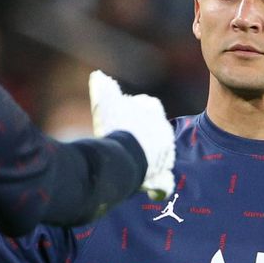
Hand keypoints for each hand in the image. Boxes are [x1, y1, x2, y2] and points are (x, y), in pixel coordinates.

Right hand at [89, 70, 174, 199]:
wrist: (124, 156)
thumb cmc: (114, 127)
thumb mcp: (105, 102)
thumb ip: (102, 88)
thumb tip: (98, 75)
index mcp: (154, 111)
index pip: (149, 106)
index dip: (135, 111)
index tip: (123, 116)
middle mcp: (164, 132)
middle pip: (154, 131)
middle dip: (143, 135)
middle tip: (123, 140)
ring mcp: (165, 155)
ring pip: (159, 154)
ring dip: (148, 157)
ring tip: (130, 162)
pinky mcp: (162, 175)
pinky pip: (163, 182)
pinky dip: (158, 185)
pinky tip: (148, 187)